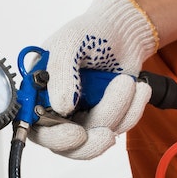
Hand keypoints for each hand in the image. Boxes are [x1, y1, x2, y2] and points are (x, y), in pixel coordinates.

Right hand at [29, 0, 159, 160]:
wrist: (124, 32)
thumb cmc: (92, 32)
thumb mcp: (70, 43)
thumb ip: (61, 73)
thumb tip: (60, 107)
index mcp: (39, 91)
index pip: (37, 128)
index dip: (56, 138)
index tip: (77, 133)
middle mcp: (57, 108)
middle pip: (68, 145)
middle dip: (91, 141)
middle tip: (107, 134)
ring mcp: (82, 115)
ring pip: (97, 137)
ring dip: (118, 113)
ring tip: (127, 83)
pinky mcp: (106, 117)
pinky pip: (119, 128)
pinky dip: (132, 112)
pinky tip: (138, 90)